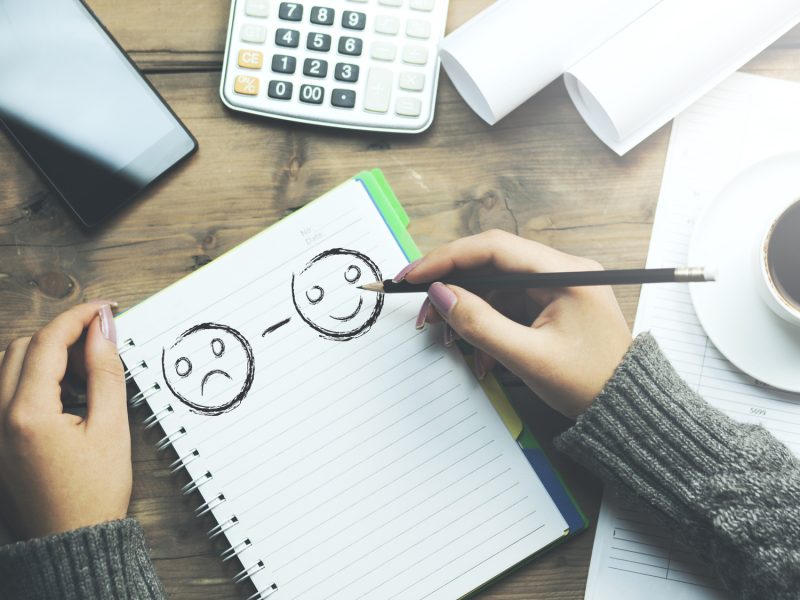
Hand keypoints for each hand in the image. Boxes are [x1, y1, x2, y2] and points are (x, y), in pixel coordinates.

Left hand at [0, 302, 130, 539]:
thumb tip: (104, 330)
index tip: (105, 309)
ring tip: (82, 370)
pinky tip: (63, 393)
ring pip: (7, 365)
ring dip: (43, 354)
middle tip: (99, 338)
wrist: (72, 539)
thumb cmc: (93, 493)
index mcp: (27, 414)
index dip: (79, 317)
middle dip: (61, 334)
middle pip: (21, 347)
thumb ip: (106, 372)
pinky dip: (31, 377)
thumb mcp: (112, 428)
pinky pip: (4, 389)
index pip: (47, 342)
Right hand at [399, 230, 631, 417]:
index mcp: (566, 273)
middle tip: (423, 312)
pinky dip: (487, 325)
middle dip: (453, 287)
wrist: (625, 409)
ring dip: (468, 311)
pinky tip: (481, 355)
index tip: (414, 275)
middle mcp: (562, 270)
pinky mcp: (551, 305)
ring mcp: (556, 287)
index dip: (447, 258)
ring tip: (449, 338)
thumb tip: (441, 294)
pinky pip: (508, 306)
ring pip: (495, 286)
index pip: (494, 248)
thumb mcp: (528, 358)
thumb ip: (480, 324)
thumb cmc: (589, 384)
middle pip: (491, 264)